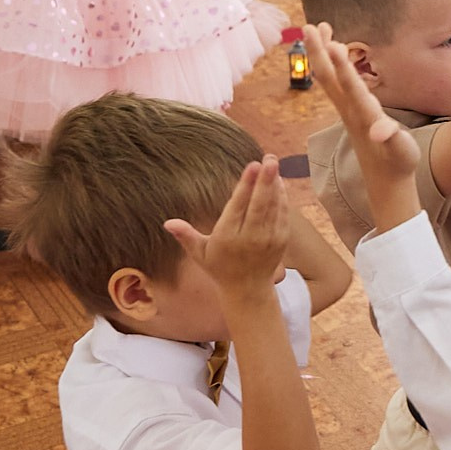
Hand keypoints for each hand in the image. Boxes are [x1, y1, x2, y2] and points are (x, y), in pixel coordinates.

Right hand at [162, 156, 290, 298]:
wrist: (248, 290)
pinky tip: (278, 181)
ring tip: (273, 163)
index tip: (252, 166)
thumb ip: (186, 235)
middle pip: (259, 205)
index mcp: (228, 237)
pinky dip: (282, 197)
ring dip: (275, 184)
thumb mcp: (200, 253)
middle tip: (269, 159)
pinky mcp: (281, 240)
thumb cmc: (220, 267)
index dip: (245, 186)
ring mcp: (268, 239)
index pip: (238, 207)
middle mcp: (250, 238)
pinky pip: (283, 214)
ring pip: (273, 207)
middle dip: (265, 181)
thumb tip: (167, 223)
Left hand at [309, 20, 421, 230]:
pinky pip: (335, 83)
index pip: (351, 87)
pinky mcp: (350, 113)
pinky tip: (333, 52)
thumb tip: (381, 131)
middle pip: (329, 78)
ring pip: (329, 78)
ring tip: (319, 27)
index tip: (332, 43)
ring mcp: (347, 112)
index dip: (343, 65)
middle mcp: (350, 111)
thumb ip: (392, 138)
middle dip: (319, 51)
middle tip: (310, 25)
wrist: (386, 184)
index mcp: (364, 116)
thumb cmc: (398, 164)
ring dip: (322, 53)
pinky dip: (332, 64)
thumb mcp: (401, 151)